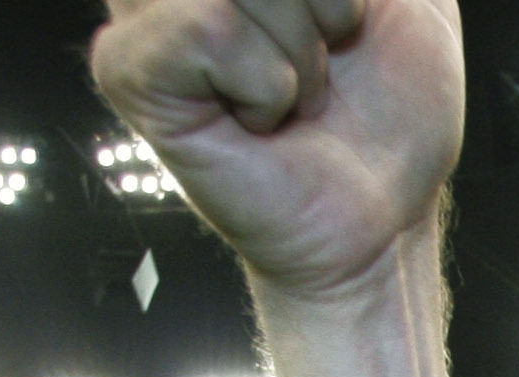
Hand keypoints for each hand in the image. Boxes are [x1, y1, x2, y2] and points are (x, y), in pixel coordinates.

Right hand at [92, 0, 462, 303]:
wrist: (386, 214)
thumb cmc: (390, 110)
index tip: (341, 22)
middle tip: (329, 53)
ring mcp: (140, 9)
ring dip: (303, 48)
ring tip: (299, 92)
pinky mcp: (129, 70)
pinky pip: (208, 29)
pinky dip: (268, 84)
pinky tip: (263, 119)